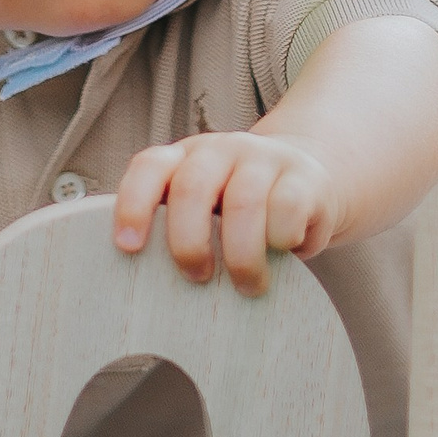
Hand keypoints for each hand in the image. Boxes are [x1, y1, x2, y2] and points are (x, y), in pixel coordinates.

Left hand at [112, 132, 345, 293]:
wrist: (309, 181)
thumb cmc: (240, 210)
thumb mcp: (205, 209)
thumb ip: (177, 227)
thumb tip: (144, 282)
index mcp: (185, 158)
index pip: (149, 168)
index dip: (133, 205)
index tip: (129, 248)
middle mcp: (221, 150)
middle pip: (192, 188)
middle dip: (189, 242)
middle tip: (196, 277)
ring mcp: (263, 158)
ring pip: (244, 202)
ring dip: (241, 255)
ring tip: (246, 286)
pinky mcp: (304, 176)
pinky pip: (288, 208)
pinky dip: (280, 240)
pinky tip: (282, 255)